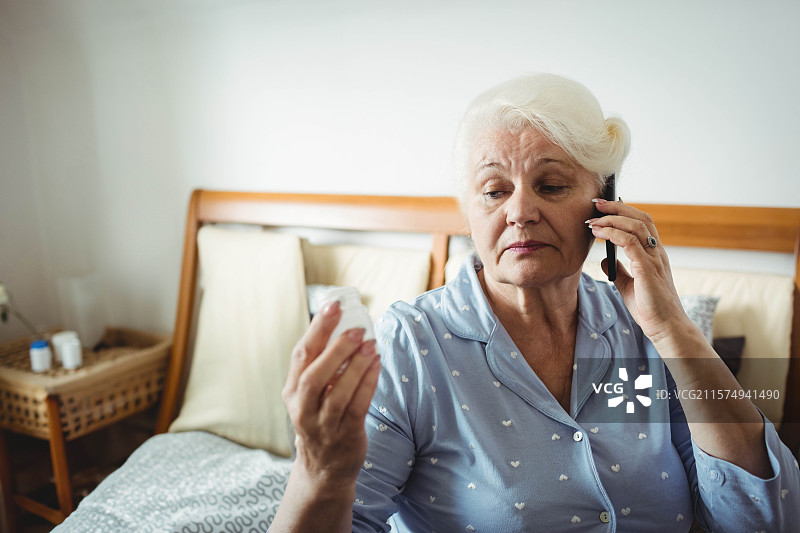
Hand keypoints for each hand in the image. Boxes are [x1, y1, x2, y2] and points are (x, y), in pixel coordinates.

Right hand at [281, 301, 380, 488]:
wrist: (324, 468)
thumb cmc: (322, 418)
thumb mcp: (311, 394)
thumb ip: (322, 365)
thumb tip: (346, 325)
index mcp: (292, 391)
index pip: (301, 355)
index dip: (317, 328)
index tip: (333, 305)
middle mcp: (302, 408)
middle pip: (314, 374)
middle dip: (335, 348)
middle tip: (357, 328)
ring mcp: (323, 424)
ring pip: (337, 391)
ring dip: (356, 365)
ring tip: (371, 344)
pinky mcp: (345, 434)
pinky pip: (358, 405)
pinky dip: (368, 383)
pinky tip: (377, 365)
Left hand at [586, 199, 688, 341]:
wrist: (665, 327)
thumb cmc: (650, 308)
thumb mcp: (628, 286)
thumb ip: (619, 271)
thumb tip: (606, 261)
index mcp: (654, 254)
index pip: (642, 223)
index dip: (624, 212)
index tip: (604, 208)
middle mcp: (657, 252)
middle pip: (641, 218)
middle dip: (617, 207)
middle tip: (596, 203)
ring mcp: (654, 259)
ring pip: (636, 226)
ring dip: (612, 219)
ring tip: (593, 220)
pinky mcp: (648, 268)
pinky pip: (631, 243)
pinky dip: (614, 234)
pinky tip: (599, 233)